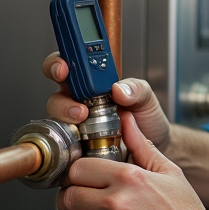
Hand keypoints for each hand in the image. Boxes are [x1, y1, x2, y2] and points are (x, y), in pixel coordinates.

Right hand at [42, 51, 173, 154]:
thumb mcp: (146, 98)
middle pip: (56, 94)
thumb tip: (118, 88)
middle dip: (61, 99)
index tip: (64, 68)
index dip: (59, 63)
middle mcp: (80, 100)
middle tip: (79, 107)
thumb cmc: (145, 118)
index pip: (69, 65)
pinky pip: (64, 141)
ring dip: (66, 117)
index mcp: (93, 82)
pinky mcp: (77, 144)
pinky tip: (84, 140)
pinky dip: (70, 140)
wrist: (151, 146)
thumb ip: (136, 89)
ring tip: (84, 119)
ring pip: (56, 117)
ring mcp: (76, 123)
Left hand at [58, 113, 208, 209]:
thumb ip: (142, 147)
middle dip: (74, 199)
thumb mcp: (170, 174)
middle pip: (68, 197)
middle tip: (88, 201)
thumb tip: (128, 121)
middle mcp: (117, 204)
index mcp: (130, 178)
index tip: (84, 179)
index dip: (79, 174)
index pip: (78, 169)